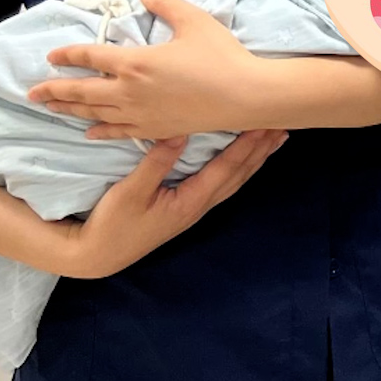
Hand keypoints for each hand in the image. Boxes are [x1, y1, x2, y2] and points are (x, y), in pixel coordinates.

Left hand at [29, 0, 265, 140]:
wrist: (245, 95)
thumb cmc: (221, 55)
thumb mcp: (195, 20)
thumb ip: (166, 5)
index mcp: (135, 62)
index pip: (90, 58)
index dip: (68, 56)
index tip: (52, 57)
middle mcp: (129, 91)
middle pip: (82, 92)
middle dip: (54, 91)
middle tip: (32, 93)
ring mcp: (140, 114)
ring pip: (95, 113)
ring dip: (70, 111)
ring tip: (51, 109)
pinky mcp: (155, 129)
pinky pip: (118, 132)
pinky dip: (100, 132)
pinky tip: (89, 132)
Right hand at [56, 130, 286, 277]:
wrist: (98, 256)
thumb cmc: (112, 224)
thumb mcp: (130, 192)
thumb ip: (156, 162)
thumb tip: (181, 132)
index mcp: (191, 201)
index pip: (228, 168)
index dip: (249, 144)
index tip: (265, 124)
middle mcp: (200, 206)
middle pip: (239, 173)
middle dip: (261, 149)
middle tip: (282, 124)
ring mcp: (195, 209)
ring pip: (234, 180)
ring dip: (255, 158)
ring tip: (273, 139)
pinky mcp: (187, 209)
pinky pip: (223, 184)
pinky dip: (239, 168)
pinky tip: (243, 160)